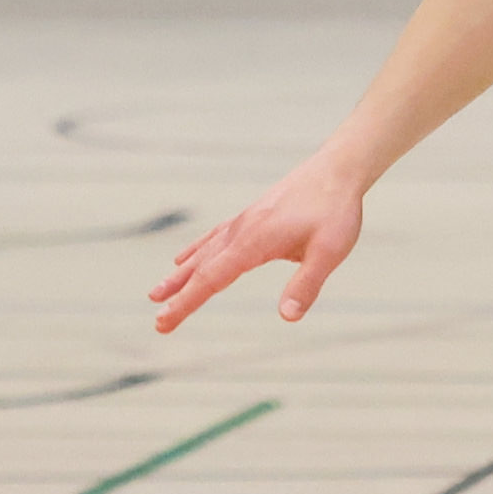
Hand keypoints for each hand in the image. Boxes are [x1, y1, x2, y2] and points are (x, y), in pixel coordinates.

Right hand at [152, 154, 367, 332]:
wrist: (335, 170)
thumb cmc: (335, 211)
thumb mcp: (329, 252)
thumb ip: (306, 285)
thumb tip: (288, 317)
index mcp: (253, 242)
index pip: (212, 279)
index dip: (187, 303)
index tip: (164, 322)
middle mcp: (240, 231)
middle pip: (201, 269)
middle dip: (178, 296)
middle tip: (158, 322)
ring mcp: (242, 222)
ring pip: (203, 253)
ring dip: (179, 276)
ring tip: (156, 294)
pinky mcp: (249, 217)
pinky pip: (213, 238)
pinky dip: (195, 252)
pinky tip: (181, 260)